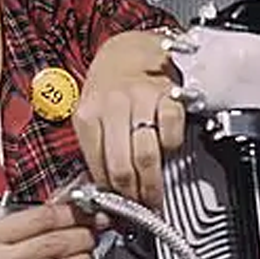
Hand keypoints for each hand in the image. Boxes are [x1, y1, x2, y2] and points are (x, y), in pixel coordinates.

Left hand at [75, 31, 185, 207]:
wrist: (130, 50)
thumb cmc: (109, 88)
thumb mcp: (90, 114)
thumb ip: (95, 149)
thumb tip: (103, 190)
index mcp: (87, 115)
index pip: (97, 166)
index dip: (108, 194)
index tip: (116, 208)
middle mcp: (113, 106)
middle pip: (123, 166)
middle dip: (133, 195)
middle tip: (140, 208)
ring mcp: (142, 100)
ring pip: (147, 155)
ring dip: (152, 183)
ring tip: (153, 195)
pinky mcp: (169, 96)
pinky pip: (171, 134)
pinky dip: (171, 148)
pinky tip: (166, 153)